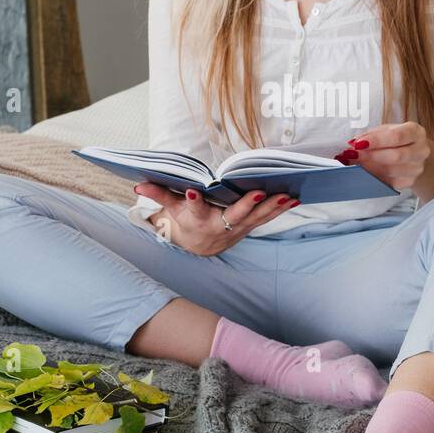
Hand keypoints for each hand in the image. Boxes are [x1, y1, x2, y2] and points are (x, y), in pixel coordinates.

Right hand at [132, 183, 298, 255]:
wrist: (200, 246)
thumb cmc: (185, 221)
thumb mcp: (171, 209)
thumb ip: (158, 194)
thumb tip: (138, 186)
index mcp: (197, 219)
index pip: (193, 208)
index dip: (192, 199)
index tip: (193, 189)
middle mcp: (218, 226)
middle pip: (232, 216)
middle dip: (245, 206)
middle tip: (257, 194)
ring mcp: (237, 228)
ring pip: (255, 218)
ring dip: (271, 207)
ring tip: (287, 195)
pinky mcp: (250, 227)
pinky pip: (266, 218)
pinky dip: (280, 209)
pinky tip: (295, 198)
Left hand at [335, 121, 430, 190]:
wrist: (412, 153)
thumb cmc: (396, 140)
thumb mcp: (384, 130)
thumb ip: (370, 135)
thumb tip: (354, 144)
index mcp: (416, 132)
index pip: (397, 136)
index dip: (376, 141)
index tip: (358, 144)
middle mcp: (421, 150)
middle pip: (396, 156)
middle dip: (370, 156)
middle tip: (352, 154)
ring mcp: (417, 168)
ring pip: (391, 171)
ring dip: (369, 168)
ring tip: (354, 162)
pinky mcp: (410, 181)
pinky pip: (389, 182)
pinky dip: (373, 177)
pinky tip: (363, 171)